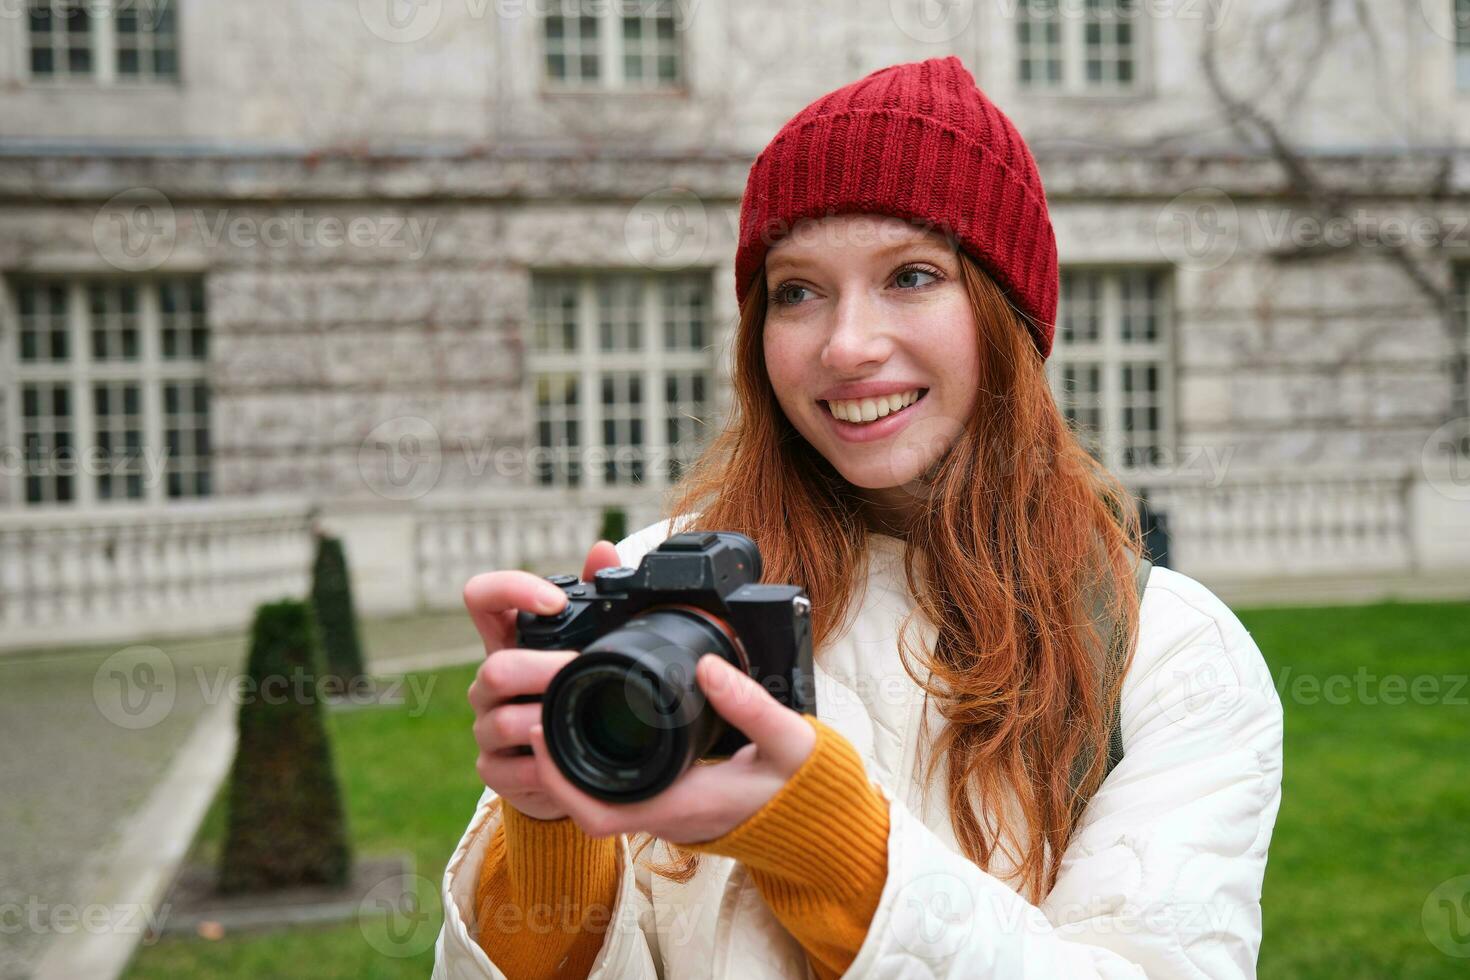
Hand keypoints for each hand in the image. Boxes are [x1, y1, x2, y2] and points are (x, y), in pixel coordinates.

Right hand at [464, 539, 621, 820]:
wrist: (565, 763)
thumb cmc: (573, 690)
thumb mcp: (585, 644)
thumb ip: (594, 596)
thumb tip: (603, 548)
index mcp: (508, 640)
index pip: (481, 598)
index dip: (511, 589)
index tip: (554, 602)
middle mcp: (489, 680)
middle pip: (495, 667)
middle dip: (543, 670)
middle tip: (582, 672)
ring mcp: (485, 725)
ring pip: (502, 720)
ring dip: (546, 720)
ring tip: (582, 718)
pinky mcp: (491, 768)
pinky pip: (509, 768)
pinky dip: (543, 768)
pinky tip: (566, 762)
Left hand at [525, 653, 818, 843]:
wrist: (818, 817)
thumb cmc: (800, 785)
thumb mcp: (786, 739)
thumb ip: (751, 703)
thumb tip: (710, 666)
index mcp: (682, 805)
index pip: (598, 811)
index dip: (559, 779)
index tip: (541, 732)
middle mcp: (666, 815)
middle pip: (584, 805)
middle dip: (552, 766)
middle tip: (535, 712)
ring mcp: (666, 811)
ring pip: (598, 798)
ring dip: (571, 765)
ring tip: (556, 711)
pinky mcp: (671, 800)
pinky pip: (618, 790)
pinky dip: (596, 766)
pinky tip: (594, 727)